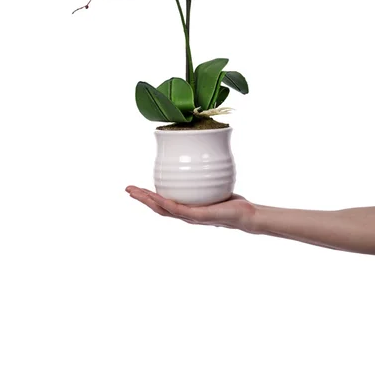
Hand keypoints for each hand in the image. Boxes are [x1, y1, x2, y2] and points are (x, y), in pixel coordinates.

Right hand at [125, 186, 259, 232]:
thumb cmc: (231, 202)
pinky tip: (156, 197)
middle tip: (127, 189)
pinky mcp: (199, 216)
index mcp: (186, 208)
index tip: (135, 187)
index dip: (147, 196)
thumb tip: (197, 157)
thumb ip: (202, 177)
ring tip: (136, 193)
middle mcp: (185, 214)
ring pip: (163, 210)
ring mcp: (191, 217)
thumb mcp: (212, 186)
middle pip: (157, 208)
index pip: (162, 203)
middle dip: (141, 198)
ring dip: (148, 201)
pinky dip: (165, 203)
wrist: (246, 215)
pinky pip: (178, 209)